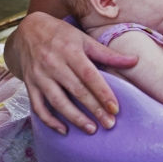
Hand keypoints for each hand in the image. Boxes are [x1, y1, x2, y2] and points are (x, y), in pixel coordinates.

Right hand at [12, 13, 137, 134]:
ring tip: (91, 129)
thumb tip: (135, 61)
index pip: (89, 75)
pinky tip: (64, 130)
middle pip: (76, 90)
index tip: (115, 109)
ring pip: (57, 101)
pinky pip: (38, 107)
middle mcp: (53, 64)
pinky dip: (50, 121)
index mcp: (70, 51)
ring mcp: (39, 76)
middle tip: (109, 124)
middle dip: (93, 109)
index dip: (102, 93)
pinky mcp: (30, 84)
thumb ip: (108, 53)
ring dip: (74, 118)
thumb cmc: (61, 35)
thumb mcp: (83, 39)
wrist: (27, 31)